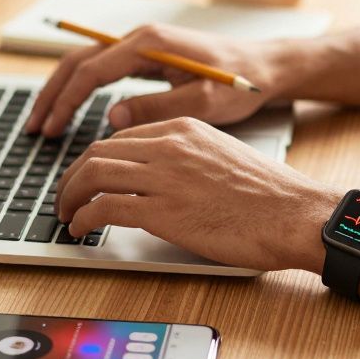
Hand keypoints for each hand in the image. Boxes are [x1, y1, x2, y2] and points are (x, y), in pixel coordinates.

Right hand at [25, 24, 280, 137]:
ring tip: (43, 122)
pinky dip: (78, 87)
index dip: (67, 100)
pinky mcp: (145, 56)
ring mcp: (140, 45)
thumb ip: (156, 107)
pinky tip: (70, 110)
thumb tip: (111, 116)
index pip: (92, 70)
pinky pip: (100, 68)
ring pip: (84, 62)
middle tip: (34, 127)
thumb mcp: (202, 102)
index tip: (51, 128)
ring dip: (60, 90)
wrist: (264, 67)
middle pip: (78, 61)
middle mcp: (140, 38)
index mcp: (150, 44)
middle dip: (52, 94)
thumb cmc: (240, 83)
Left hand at [54, 117, 337, 272]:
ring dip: (71, 196)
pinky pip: (105, 208)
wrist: (294, 214)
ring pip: (94, 174)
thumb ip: (186, 159)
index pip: (121, 137)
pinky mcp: (162, 211)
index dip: (96, 160)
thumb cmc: (268, 195)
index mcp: (183, 128)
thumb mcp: (221, 157)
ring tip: (66, 214)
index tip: (88, 178)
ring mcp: (164, 177)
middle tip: (65, 197)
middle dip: (73, 176)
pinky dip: (84, 218)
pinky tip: (81, 230)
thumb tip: (158, 179)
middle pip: (98, 152)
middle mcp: (168, 146)